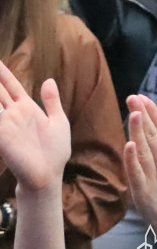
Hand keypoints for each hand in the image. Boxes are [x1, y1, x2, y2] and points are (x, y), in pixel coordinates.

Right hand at [0, 62, 69, 193]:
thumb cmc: (55, 151)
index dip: (2, 73)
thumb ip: (51, 101)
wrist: (49, 174)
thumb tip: (49, 80)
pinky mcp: (2, 136)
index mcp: (27, 108)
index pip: (10, 86)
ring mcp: (5, 124)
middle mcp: (12, 114)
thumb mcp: (58, 121)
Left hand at [123, 95, 156, 236]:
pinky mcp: (142, 190)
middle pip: (152, 134)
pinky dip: (132, 158)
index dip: (153, 112)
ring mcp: (154, 176)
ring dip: (137, 130)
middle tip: (133, 97)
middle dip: (142, 114)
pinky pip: (136, 171)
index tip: (144, 98)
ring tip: (132, 112)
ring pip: (144, 149)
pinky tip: (129, 143)